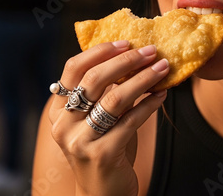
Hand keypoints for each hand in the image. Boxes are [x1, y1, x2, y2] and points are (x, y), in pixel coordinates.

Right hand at [49, 41, 168, 195]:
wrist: (103, 193)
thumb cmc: (105, 148)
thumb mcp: (96, 119)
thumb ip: (106, 93)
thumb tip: (134, 57)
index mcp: (59, 110)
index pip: (73, 69)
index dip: (100, 51)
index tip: (126, 42)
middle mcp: (64, 125)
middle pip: (94, 80)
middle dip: (127, 61)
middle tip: (151, 51)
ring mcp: (81, 141)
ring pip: (116, 98)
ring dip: (143, 79)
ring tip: (163, 68)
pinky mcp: (104, 154)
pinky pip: (132, 120)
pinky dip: (150, 103)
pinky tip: (162, 94)